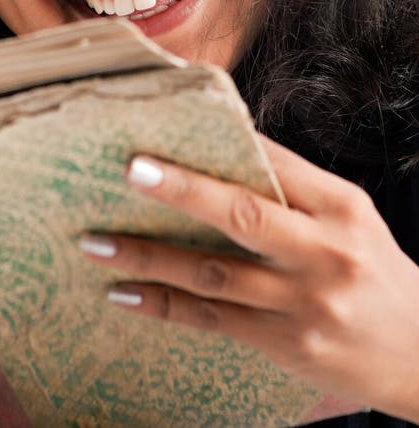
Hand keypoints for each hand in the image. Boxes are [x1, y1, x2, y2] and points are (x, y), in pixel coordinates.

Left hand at [78, 136, 418, 422]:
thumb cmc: (374, 270)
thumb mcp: (349, 218)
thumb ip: (294, 189)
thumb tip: (222, 152)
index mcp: (341, 207)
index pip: (274, 163)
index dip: (221, 144)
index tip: (171, 127)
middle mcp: (323, 252)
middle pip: (243, 214)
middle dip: (183, 189)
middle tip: (130, 170)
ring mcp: (303, 302)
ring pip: (213, 273)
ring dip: (149, 257)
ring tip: (96, 243)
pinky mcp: (286, 344)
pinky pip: (213, 319)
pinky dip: (164, 305)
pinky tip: (125, 294)